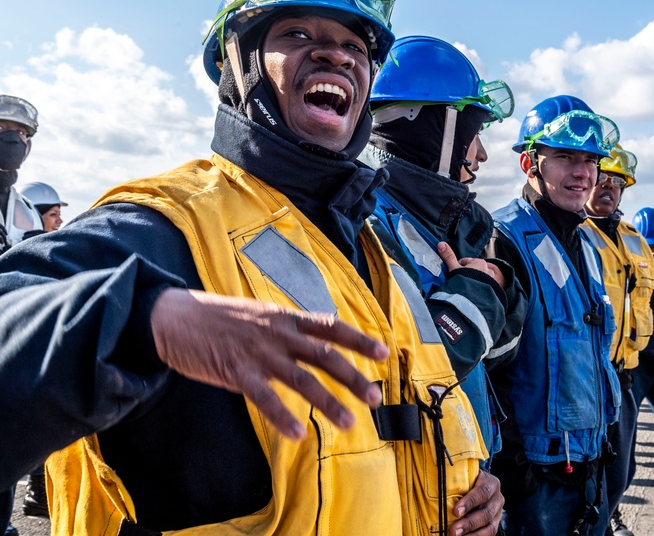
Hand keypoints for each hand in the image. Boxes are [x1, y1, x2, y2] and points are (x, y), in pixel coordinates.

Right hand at [150, 288, 388, 439]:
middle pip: (325, 355)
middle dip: (353, 377)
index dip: (358, 339)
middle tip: (375, 398)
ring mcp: (259, 352)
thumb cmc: (219, 319)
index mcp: (286, 318)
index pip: (331, 326)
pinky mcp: (236, 370)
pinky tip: (297, 434)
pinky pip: (264, 397)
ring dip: (327, 402)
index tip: (383, 353)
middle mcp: (278, 333)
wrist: (174, 316)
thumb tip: (317, 339)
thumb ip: (288, 328)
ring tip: (348, 422)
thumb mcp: (261, 315)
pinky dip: (282, 416)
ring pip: (302, 379)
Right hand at [438, 242, 505, 289]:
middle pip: (473, 270)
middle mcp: (488, 269)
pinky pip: (484, 287)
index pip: (465, 262)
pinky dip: (479, 289)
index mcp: (479, 262)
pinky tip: (473, 294)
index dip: (458, 268)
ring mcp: (492, 280)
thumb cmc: (464, 282)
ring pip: (479, 279)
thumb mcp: (453, 268)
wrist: (472, 300)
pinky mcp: (493, 290)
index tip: (455, 274)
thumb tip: (441, 244)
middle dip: (467, 275)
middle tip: (460, 282)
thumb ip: (448, 256)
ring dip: (474, 282)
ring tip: (466, 289)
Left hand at [451, 471, 502, 534]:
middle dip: (469, 523)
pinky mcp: (495, 524)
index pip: (482, 492)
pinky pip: (489, 534)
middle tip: (453, 530)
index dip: (470, 502)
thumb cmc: (467, 481)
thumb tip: (435, 488)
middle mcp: (497, 498)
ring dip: (472, 534)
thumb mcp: (464, 477)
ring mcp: (497, 513)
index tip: (456, 511)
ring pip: (490, 527)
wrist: (478, 485)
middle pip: (486, 512)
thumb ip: (454, 482)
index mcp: (491, 483)